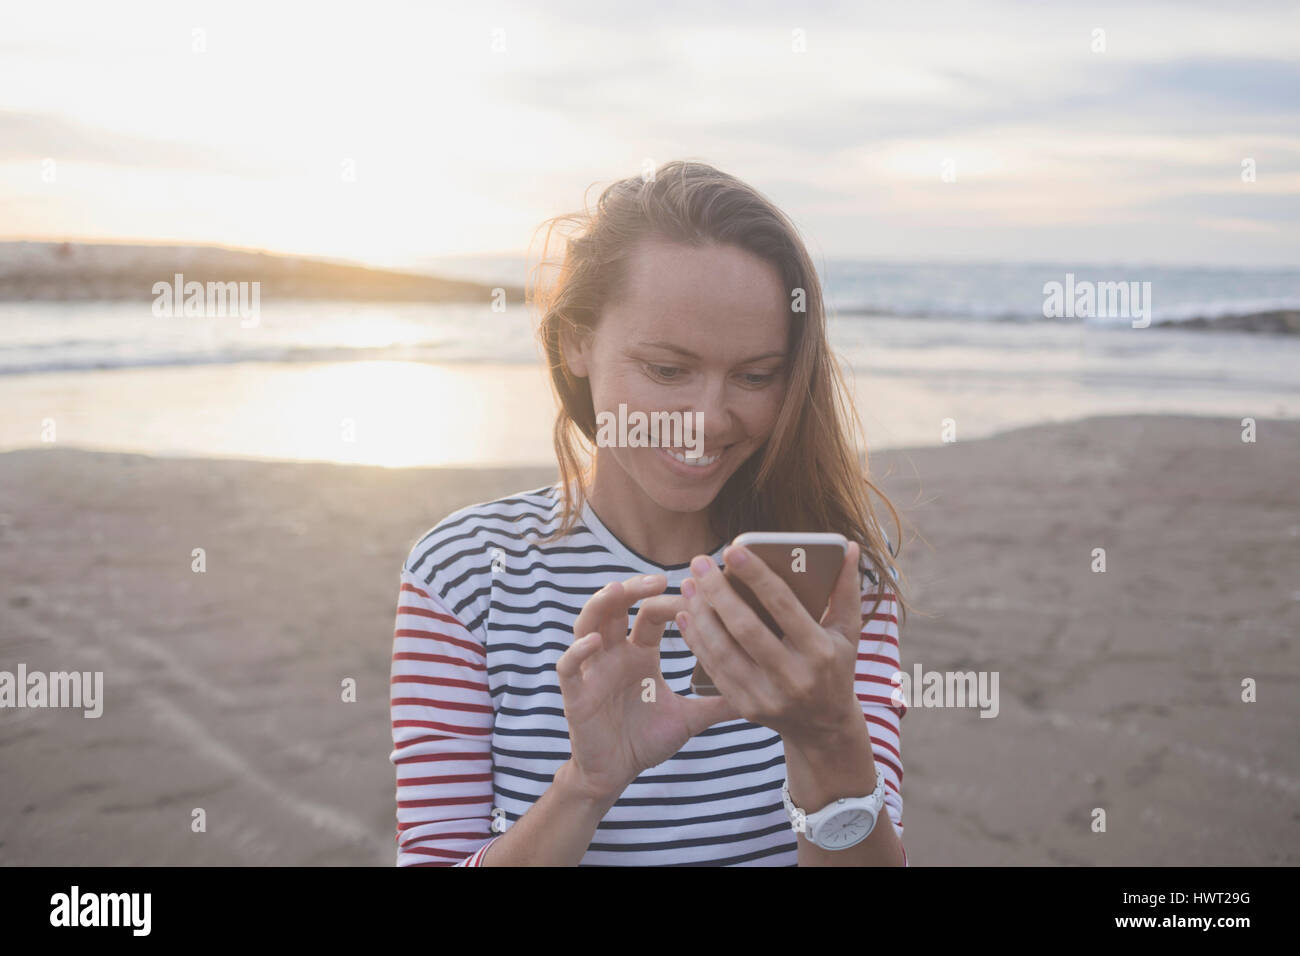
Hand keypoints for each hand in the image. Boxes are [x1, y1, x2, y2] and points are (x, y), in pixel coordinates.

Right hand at [557, 574, 739, 803]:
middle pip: (617, 607)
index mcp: (640, 653)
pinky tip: (595, 642)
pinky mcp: (575, 694)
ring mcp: (592, 670)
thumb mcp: (689, 718)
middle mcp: (615, 654)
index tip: (693, 591)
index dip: (668, 601)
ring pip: (587, 624)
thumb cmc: (646, 740)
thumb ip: (719, 702)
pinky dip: (578, 651)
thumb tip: (762, 691)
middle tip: (659, 580)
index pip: (651, 614)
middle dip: (634, 588)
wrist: (614, 774)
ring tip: (618, 590)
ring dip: (601, 605)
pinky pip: (568, 666)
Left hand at [676, 542, 864, 745]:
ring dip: (701, 614)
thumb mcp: (848, 633)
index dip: (756, 576)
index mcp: (821, 652)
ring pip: (723, 650)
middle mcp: (794, 677)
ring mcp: (768, 696)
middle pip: (746, 627)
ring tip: (689, 584)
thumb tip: (849, 547)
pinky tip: (686, 615)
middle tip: (700, 561)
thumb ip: (847, 590)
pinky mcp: (747, 707)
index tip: (733, 550)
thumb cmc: (835, 667)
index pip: (784, 605)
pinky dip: (697, 640)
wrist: (824, 728)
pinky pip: (715, 669)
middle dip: (718, 591)